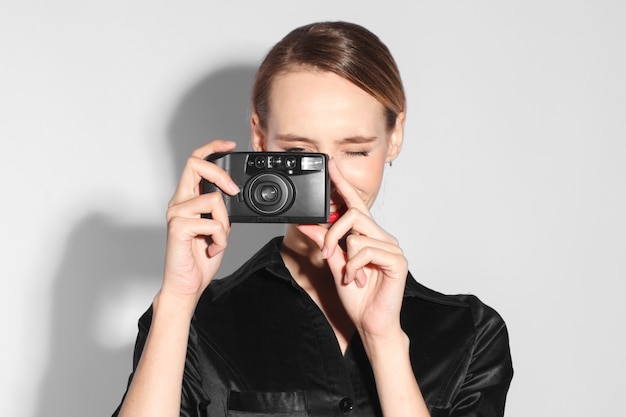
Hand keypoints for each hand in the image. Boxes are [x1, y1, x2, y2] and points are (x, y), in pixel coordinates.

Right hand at [162, 140, 239, 300]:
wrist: (188, 284)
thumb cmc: (200, 258)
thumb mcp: (218, 228)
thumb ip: (221, 210)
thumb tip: (233, 195)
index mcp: (187, 199)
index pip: (195, 163)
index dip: (212, 148)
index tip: (229, 144)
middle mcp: (178, 202)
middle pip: (194, 164)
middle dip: (220, 172)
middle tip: (233, 190)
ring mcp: (176, 213)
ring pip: (213, 200)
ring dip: (225, 224)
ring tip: (217, 240)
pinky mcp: (178, 227)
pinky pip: (212, 223)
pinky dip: (220, 239)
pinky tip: (212, 249)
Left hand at [298, 159, 407, 341]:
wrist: (371, 323)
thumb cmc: (358, 296)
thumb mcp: (335, 266)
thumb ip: (325, 244)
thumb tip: (309, 225)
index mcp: (368, 236)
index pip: (355, 205)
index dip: (342, 184)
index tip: (331, 166)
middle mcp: (382, 237)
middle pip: (354, 216)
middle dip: (332, 233)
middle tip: (326, 253)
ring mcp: (391, 248)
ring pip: (357, 235)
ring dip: (346, 258)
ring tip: (351, 276)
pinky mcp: (397, 261)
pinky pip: (366, 251)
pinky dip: (355, 267)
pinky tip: (357, 279)